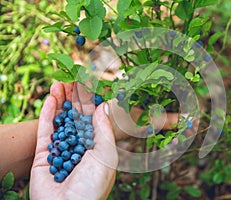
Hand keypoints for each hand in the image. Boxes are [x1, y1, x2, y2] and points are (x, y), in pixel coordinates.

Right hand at [30, 82, 117, 199]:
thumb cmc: (93, 185)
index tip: (88, 84)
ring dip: (59, 102)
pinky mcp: (43, 156)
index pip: (92, 120)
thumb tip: (104, 106)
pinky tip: (50, 99)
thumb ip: (104, 129)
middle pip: (75, 118)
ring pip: (59, 122)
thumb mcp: (106, 154)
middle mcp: (79, 148)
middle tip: (71, 79)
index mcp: (96, 148)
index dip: (90, 102)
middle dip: (73, 99)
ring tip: (58, 83)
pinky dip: (47, 115)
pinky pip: (45, 132)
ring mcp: (61, 151)